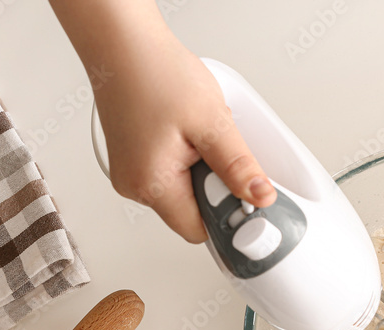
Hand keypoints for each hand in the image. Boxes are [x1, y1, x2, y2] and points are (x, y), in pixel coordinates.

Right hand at [94, 32, 275, 241]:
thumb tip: (261, 198)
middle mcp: (135, 186)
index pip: (202, 231)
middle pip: (193, 215)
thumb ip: (239, 167)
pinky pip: (171, 177)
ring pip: (184, 195)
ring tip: (200, 137)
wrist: (123, 44)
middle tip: (222, 154)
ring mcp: (131, 175)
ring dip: (202, 175)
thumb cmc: (155, 72)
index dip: (229, 219)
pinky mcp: (134, 162)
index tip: (249, 203)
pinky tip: (188, 136)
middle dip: (217, 191)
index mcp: (152, 184)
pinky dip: (188, 163)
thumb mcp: (212, 122)